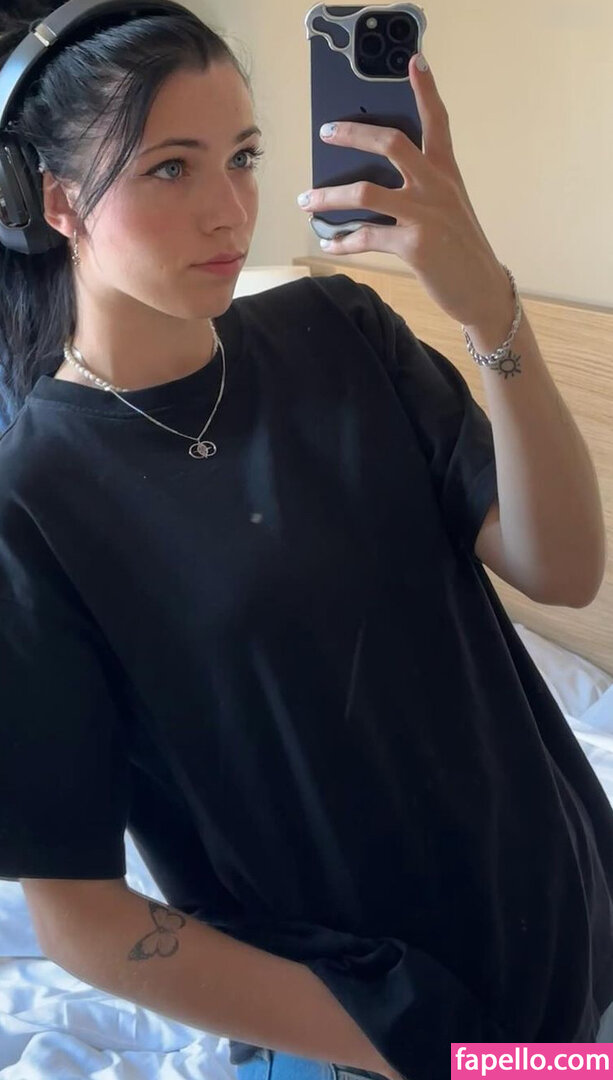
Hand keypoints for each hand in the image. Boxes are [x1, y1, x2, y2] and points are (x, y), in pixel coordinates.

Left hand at [296, 52, 511, 329]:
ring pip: (366, 193)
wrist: (482, 290)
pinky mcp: (415, 245)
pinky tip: (329, 244)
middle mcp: (436, 186)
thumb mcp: (449, 209)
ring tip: (306, 200)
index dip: (426, 90)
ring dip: (329, 197)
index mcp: (447, 173)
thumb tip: (373, 184)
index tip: (414, 61)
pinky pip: (367, 237)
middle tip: (327, 132)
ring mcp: (425, 214)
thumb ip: (422, 188)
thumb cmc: (461, 250)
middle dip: (354, 134)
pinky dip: (342, 242)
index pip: (438, 122)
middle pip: (391, 143)